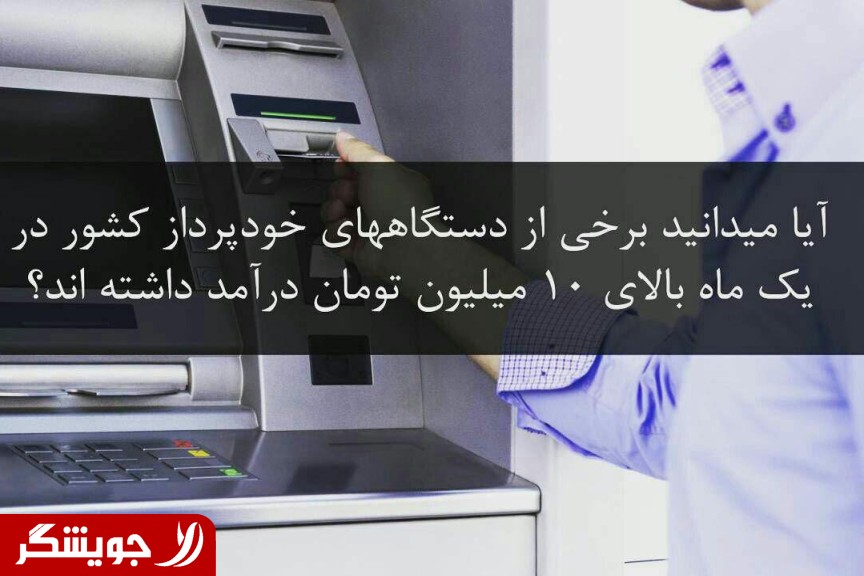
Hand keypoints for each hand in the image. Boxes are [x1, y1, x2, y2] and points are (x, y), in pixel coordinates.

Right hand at [321, 132, 434, 279]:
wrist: (403, 247)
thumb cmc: (398, 203)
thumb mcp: (379, 166)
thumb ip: (357, 150)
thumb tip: (341, 135)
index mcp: (389, 184)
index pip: (359, 172)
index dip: (346, 168)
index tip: (341, 167)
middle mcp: (378, 205)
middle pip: (342, 191)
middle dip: (340, 190)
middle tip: (349, 194)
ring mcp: (366, 227)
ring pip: (334, 214)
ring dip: (332, 210)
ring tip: (342, 212)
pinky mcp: (355, 247)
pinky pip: (333, 236)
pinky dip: (337, 233)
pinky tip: (347, 230)